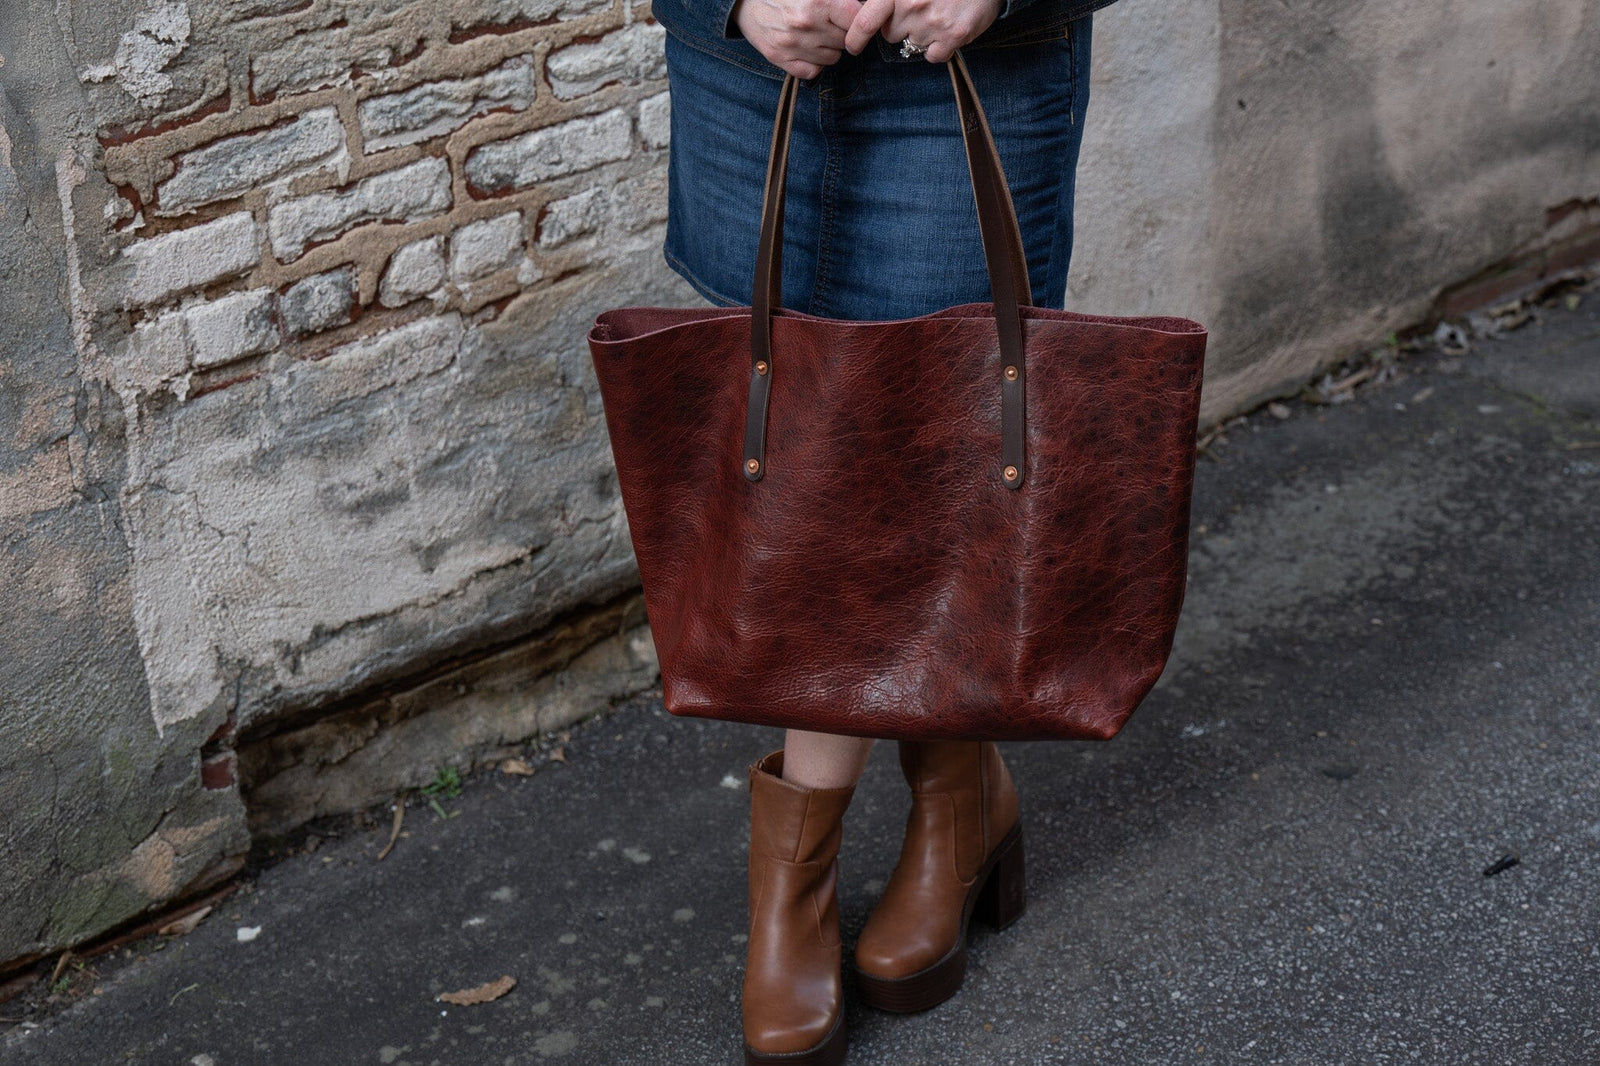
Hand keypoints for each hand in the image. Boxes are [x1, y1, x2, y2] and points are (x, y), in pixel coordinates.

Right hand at [733, 0, 864, 79]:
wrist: (744, 0)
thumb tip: (864, 8)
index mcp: (817, 1)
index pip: (855, 20)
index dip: (856, 20)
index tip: (849, 18)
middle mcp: (805, 24)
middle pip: (845, 41)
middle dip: (841, 33)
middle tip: (828, 23)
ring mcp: (792, 44)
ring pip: (832, 58)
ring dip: (828, 48)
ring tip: (815, 34)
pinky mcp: (779, 58)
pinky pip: (813, 72)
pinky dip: (814, 64)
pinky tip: (807, 49)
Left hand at [845, 0, 1000, 62]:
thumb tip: (867, 10)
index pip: (864, 22)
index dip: (854, 38)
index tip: (853, 46)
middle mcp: (912, 6)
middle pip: (890, 35)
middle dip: (899, 26)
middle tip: (919, 9)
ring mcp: (933, 23)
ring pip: (913, 45)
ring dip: (922, 35)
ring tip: (938, 14)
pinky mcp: (953, 36)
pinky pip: (934, 56)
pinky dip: (939, 47)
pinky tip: (948, 28)